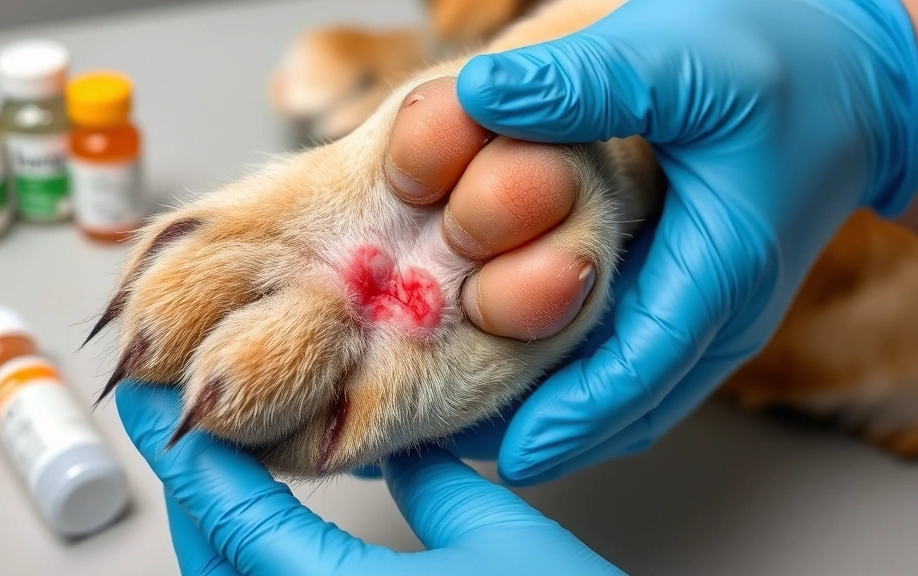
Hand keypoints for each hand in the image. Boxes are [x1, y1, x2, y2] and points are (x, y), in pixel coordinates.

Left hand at [115, 381, 624, 574]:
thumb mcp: (506, 546)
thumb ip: (441, 487)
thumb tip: (406, 450)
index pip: (229, 514)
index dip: (186, 445)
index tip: (154, 396)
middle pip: (209, 558)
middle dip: (192, 489)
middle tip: (186, 422)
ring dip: (217, 530)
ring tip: (224, 471)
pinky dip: (250, 568)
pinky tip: (271, 542)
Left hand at [396, 0, 917, 484]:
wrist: (855, 69)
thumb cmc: (783, 57)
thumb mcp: (679, 55)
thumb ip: (581, 83)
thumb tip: (479, 98)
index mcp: (723, 268)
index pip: (638, 373)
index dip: (567, 421)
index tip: (502, 457)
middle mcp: (721, 310)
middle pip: (627, 408)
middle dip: (543, 434)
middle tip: (453, 444)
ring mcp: (710, 310)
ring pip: (630, 396)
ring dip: (553, 414)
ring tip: (469, 420)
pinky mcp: (694, 294)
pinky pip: (632, 360)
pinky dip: (576, 379)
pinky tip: (515, 364)